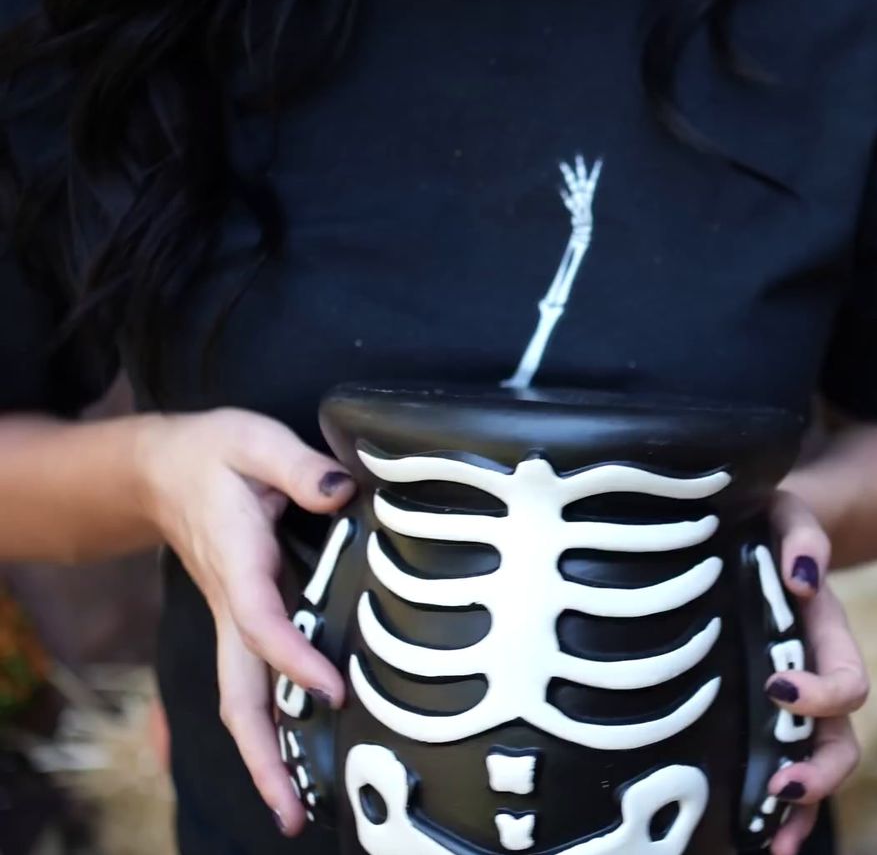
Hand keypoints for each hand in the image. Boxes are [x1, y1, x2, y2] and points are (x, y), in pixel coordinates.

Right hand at [134, 408, 354, 835]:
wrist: (158, 470)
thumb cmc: (212, 454)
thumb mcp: (255, 439)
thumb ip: (301, 467)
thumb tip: (342, 492)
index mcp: (236, 563)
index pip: (262, 623)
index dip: (294, 659)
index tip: (332, 691)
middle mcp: (231, 606)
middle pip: (237, 695)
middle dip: (261, 756)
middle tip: (292, 812)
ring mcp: (234, 622)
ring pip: (241, 700)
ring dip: (265, 756)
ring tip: (295, 811)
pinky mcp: (244, 625)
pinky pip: (254, 685)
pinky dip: (272, 727)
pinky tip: (299, 759)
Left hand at [762, 491, 870, 854]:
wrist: (758, 529)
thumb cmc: (770, 520)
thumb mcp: (788, 512)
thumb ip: (802, 534)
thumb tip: (802, 578)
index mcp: (828, 636)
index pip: (846, 682)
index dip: (821, 694)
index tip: (776, 687)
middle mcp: (820, 678)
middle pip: (841, 743)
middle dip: (817, 773)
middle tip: (781, 787)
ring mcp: (796, 703)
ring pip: (816, 770)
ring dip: (800, 811)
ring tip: (772, 845)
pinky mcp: (765, 714)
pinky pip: (785, 773)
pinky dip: (779, 814)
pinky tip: (756, 839)